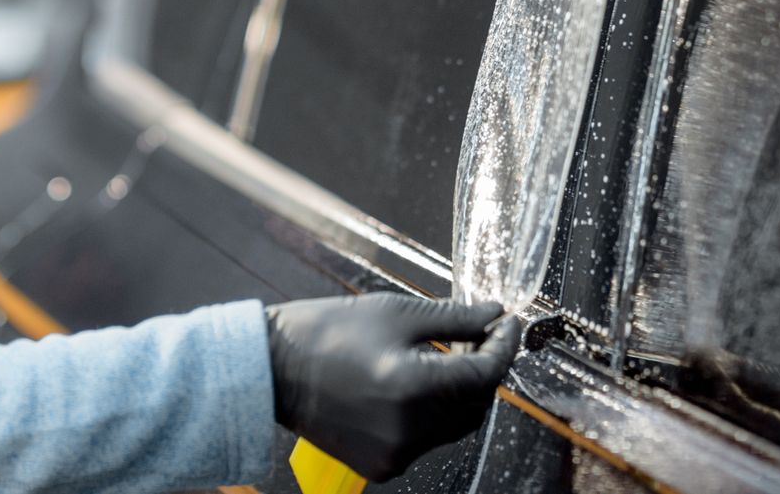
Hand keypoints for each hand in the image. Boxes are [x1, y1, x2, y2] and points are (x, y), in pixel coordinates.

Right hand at [265, 293, 520, 481]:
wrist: (272, 370)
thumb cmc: (329, 332)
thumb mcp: (396, 312)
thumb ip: (455, 319)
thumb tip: (494, 316)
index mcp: (413, 387)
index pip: (485, 374)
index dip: (503, 346)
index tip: (507, 322)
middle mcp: (409, 430)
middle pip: (475, 404)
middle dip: (483, 368)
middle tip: (477, 335)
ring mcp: (395, 455)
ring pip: (455, 425)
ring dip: (460, 392)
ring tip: (446, 357)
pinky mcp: (382, 466)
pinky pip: (427, 440)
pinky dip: (433, 414)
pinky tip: (418, 385)